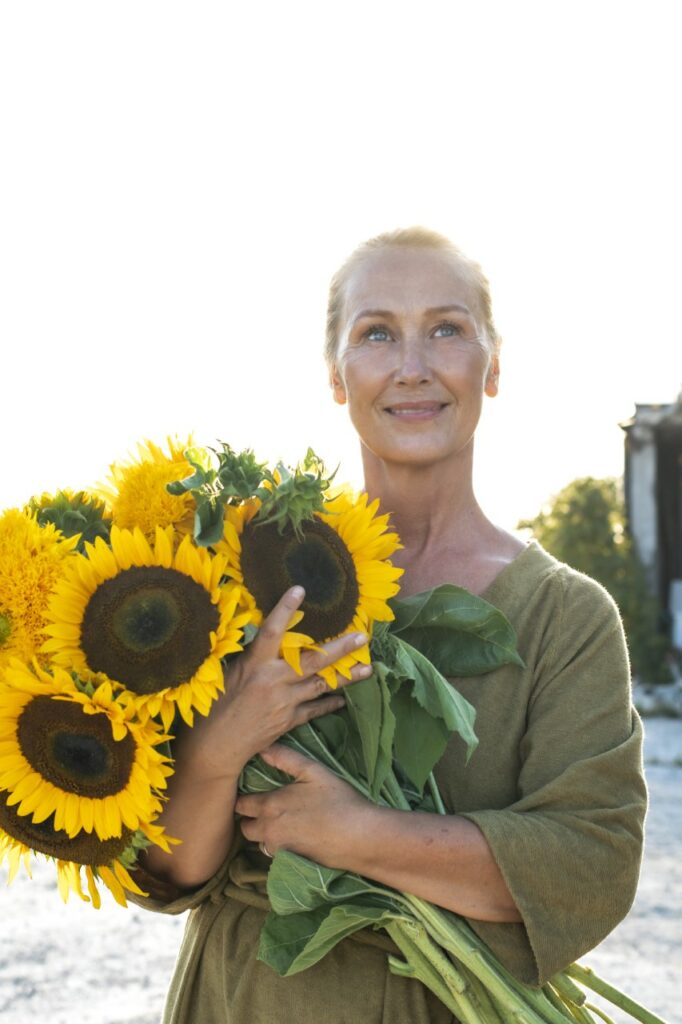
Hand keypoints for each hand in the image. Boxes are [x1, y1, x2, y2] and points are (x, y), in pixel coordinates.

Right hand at [171, 586, 371, 782]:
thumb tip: (271, 637)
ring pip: (322, 685)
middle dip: (340, 648)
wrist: (216, 746)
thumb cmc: (215, 705)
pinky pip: (315, 709)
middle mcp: (273, 680)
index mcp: (253, 664)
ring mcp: (284, 702)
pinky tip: (344, 699)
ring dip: (346, 677)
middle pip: (312, 660)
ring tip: (368, 668)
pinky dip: (330, 702)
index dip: (285, 609)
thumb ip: (254, 657)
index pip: (272, 630)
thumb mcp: (230, 673)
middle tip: (362, 637)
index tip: (300, 589)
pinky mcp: (288, 721)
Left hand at [236, 743, 372, 865]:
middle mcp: (267, 830)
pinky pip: (273, 855)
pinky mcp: (289, 864)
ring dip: (264, 834)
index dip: (245, 797)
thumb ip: (284, 758)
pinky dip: (278, 846)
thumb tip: (261, 747)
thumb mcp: (313, 771)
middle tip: (267, 808)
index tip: (254, 792)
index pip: (241, 804)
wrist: (359, 837)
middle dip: (251, 818)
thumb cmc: (338, 800)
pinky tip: (295, 837)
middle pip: (245, 827)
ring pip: (259, 842)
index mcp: (269, 805)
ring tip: (283, 822)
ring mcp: (277, 850)